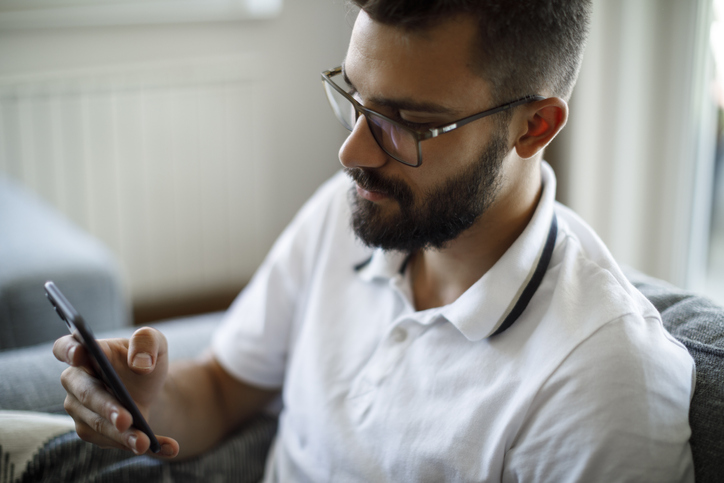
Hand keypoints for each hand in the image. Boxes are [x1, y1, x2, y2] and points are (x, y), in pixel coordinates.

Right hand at [53, 327, 179, 456]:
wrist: (150, 387)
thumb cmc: (145, 359)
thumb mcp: (155, 343)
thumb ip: (147, 342)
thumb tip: (140, 364)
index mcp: (86, 351)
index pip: (65, 347)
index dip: (69, 350)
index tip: (81, 354)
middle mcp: (76, 381)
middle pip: (86, 394)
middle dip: (107, 407)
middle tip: (126, 419)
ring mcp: (80, 408)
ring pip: (97, 424)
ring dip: (121, 435)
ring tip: (144, 442)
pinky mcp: (91, 430)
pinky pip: (111, 441)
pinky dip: (138, 444)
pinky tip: (167, 447)